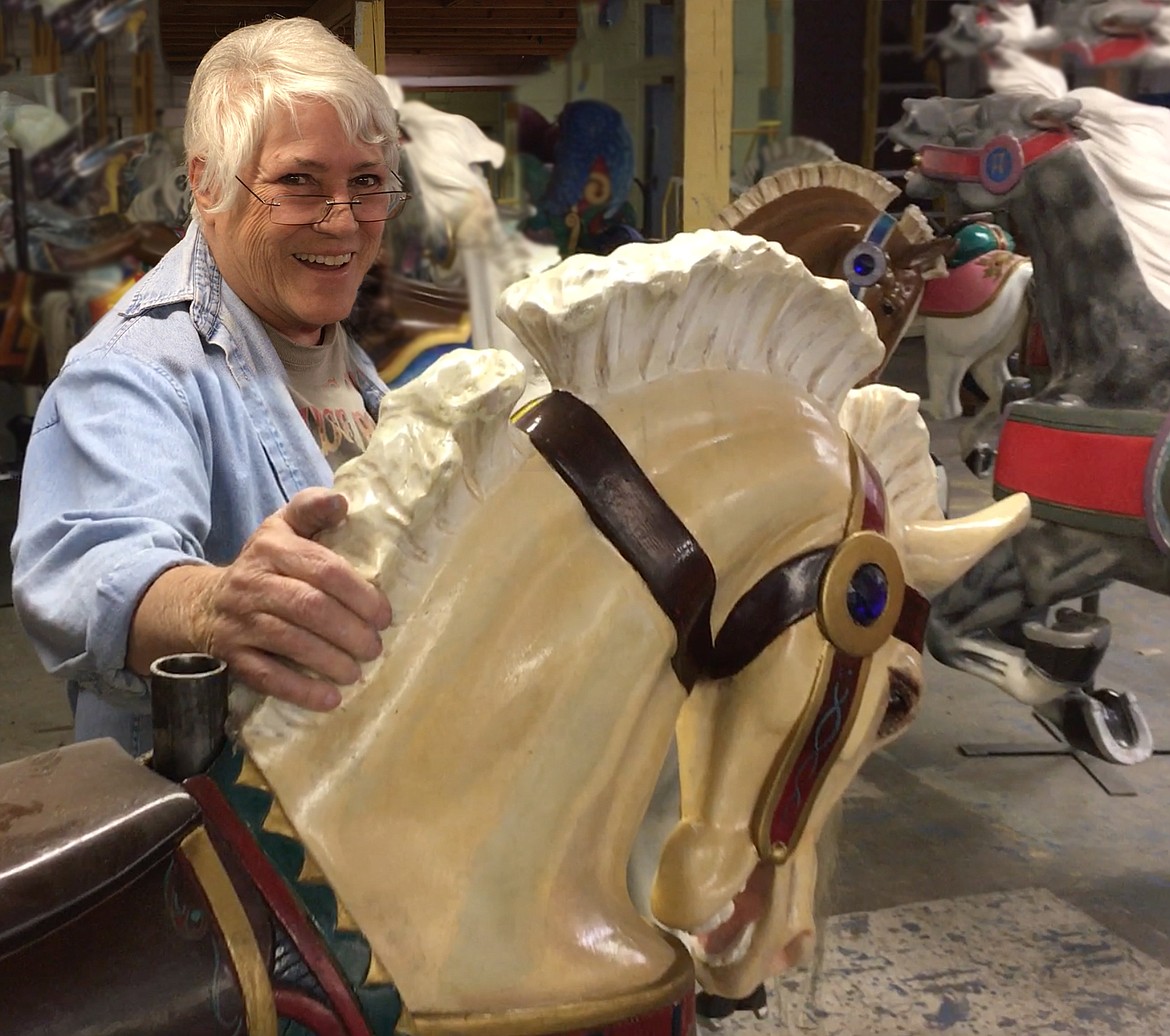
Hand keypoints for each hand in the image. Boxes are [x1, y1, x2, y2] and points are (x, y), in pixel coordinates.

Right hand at [196, 488, 391, 709]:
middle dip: (350, 630)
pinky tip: (329, 699)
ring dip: (330, 660)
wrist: (199, 603)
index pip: (323, 569)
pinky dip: (300, 689)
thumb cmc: (261, 564)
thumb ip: (310, 510)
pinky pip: (266, 676)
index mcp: (273, 548)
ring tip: (357, 671)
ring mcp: (240, 621)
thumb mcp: (280, 528)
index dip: (359, 593)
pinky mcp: (231, 656)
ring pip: (290, 641)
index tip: (384, 615)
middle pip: (310, 607)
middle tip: (375, 647)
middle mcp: (254, 583)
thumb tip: (342, 500)